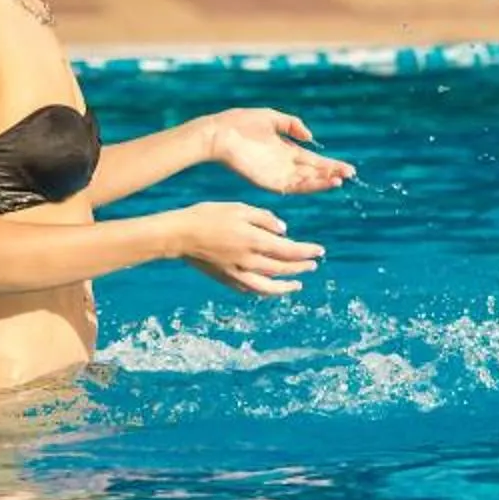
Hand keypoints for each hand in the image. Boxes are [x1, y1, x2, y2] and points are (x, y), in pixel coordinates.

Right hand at [175, 201, 324, 296]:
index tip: (320, 252)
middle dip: (300, 267)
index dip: (306, 252)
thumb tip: (285, 231)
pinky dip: (264, 291)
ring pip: (268, 287)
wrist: (179, 235)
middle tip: (313, 265)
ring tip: (298, 285)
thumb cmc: (208, 216)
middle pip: (282, 269)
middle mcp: (248, 261)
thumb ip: (264, 219)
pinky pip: (250, 289)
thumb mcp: (239, 208)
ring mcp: (237, 273)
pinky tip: (270, 289)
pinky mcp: (226, 279)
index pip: (289, 250)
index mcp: (254, 241)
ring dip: (285, 287)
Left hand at [197, 109, 354, 193]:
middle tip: (350, 174)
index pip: (312, 160)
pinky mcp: (270, 182)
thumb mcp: (271, 118)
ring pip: (306, 182)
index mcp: (285, 150)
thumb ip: (291, 124)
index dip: (329, 164)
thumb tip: (310, 137)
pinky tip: (325, 181)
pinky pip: (295, 187)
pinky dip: (311, 185)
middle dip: (331, 173)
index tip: (347, 167)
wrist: (219, 134)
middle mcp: (284, 165)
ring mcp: (277, 175)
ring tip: (340, 179)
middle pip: (313, 173)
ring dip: (324, 181)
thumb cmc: (240, 123)